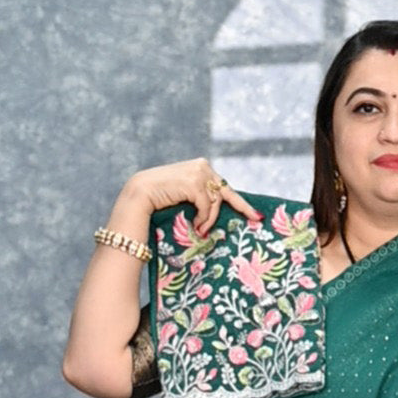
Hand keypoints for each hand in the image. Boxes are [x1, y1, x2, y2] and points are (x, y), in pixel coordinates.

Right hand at [121, 158, 261, 236]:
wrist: (140, 195)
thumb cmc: (160, 200)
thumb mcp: (185, 196)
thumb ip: (201, 198)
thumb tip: (217, 213)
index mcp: (201, 167)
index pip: (224, 186)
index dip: (241, 202)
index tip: (256, 215)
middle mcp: (202, 166)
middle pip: (225, 193)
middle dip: (240, 208)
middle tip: (255, 219)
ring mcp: (199, 172)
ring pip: (216, 202)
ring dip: (209, 220)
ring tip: (201, 231)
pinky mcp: (194, 182)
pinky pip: (207, 206)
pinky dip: (204, 219)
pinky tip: (197, 226)